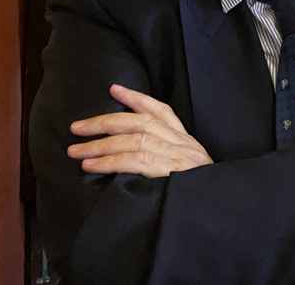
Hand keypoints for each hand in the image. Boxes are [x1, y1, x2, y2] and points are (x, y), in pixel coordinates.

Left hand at [67, 84, 212, 177]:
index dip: (137, 98)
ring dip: (101, 145)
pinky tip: (92, 166)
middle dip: (106, 122)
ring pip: (134, 140)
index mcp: (186, 141)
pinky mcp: (172, 170)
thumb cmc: (196, 191)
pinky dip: (110, 162)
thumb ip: (164, 159)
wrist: (218, 204)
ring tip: (76, 151)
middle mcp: (182, 143)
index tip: (114, 89)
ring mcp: (177, 155)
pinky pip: (136, 161)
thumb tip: (129, 155)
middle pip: (141, 122)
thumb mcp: (186, 170)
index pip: (161, 111)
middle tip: (77, 127)